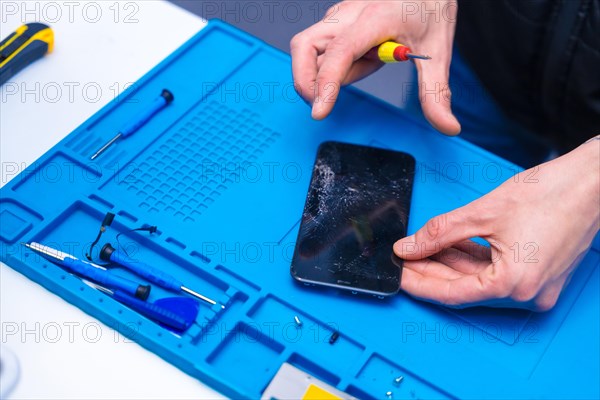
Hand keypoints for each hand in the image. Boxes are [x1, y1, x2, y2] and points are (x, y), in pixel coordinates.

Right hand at [290, 0, 460, 134]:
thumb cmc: (429, 8)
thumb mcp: (438, 52)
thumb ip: (436, 93)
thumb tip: (446, 126)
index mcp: (375, 18)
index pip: (338, 53)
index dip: (325, 84)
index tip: (320, 111)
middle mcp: (349, 14)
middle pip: (304, 47)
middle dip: (306, 81)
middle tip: (323, 103)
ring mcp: (338, 17)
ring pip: (307, 49)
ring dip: (322, 72)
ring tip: (365, 67)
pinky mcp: (336, 22)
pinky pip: (320, 48)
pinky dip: (331, 65)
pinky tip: (362, 60)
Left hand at [394, 138, 599, 310]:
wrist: (593, 181)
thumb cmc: (550, 193)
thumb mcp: (482, 213)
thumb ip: (439, 234)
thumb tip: (409, 247)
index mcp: (515, 284)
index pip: (453, 294)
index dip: (420, 284)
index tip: (399, 274)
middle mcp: (528, 295)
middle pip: (464, 289)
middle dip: (431, 272)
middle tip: (405, 259)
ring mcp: (537, 287)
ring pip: (479, 281)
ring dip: (450, 265)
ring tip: (422, 250)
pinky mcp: (540, 275)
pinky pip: (496, 273)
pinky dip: (473, 261)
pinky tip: (449, 248)